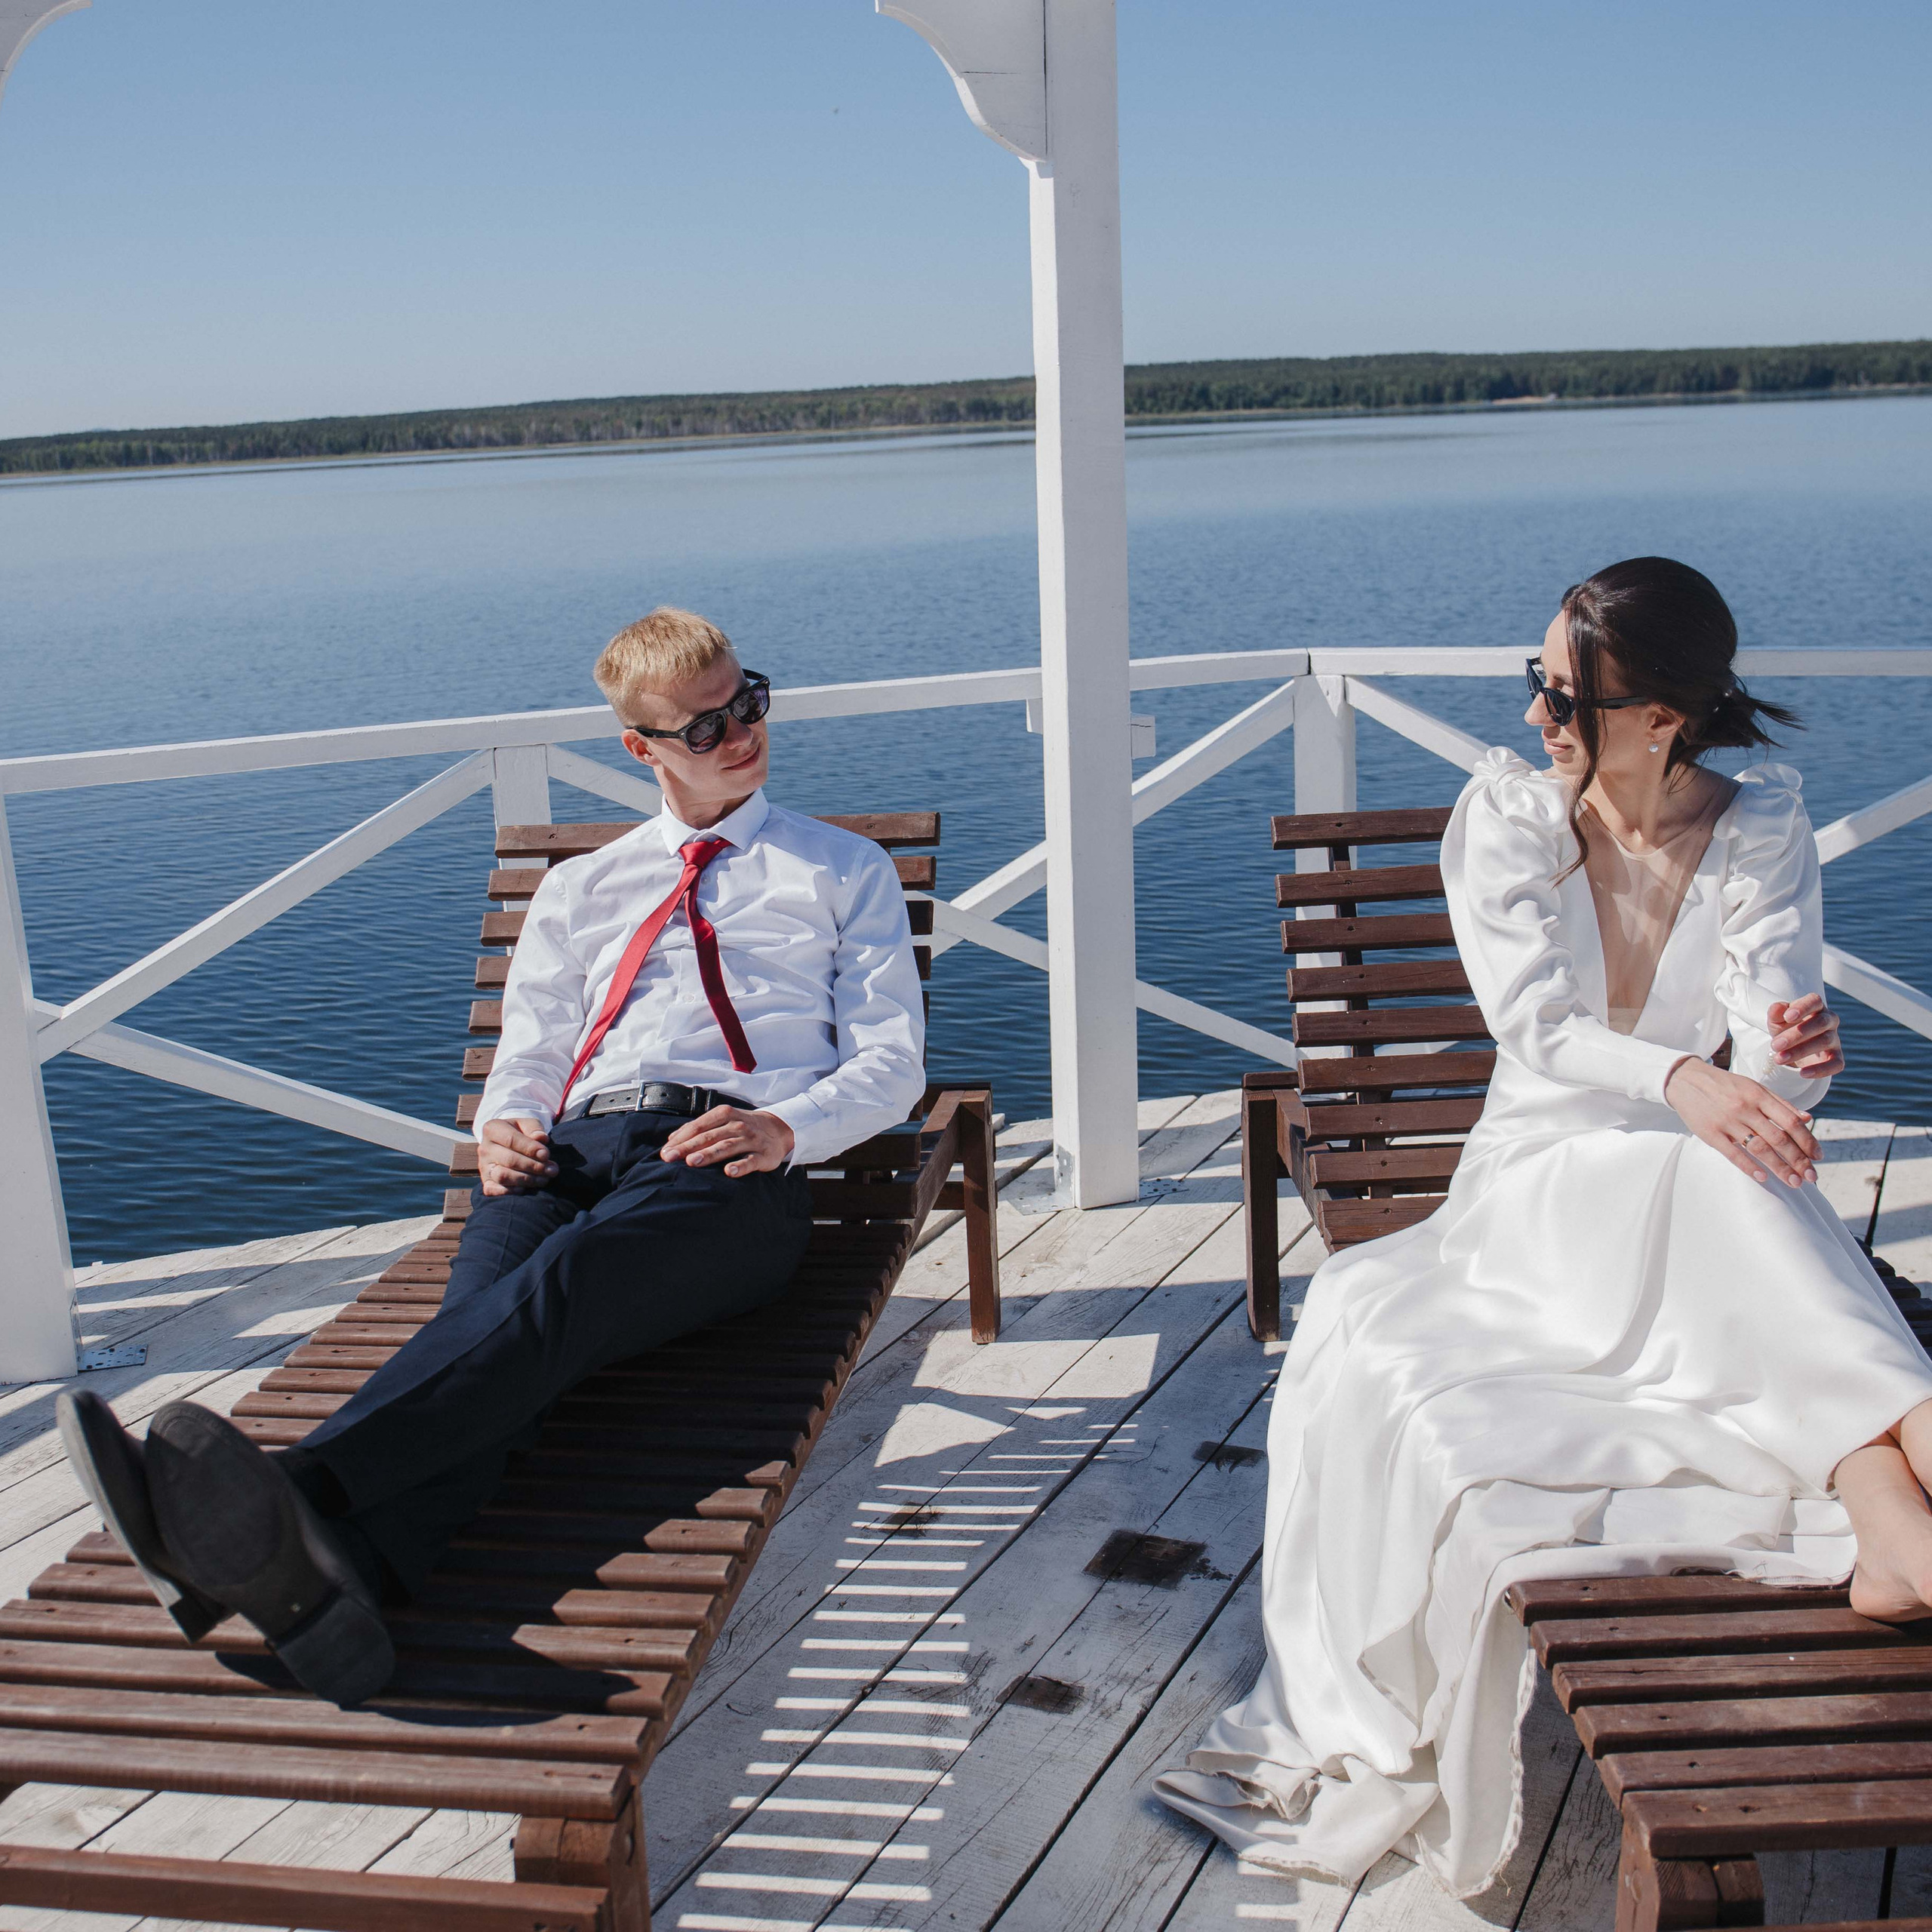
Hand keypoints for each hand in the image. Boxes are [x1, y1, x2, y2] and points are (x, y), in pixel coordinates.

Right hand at [478, 1116, 556, 1195]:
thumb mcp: (527, 1124)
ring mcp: (484, 1167)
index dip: (530, 1148)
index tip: (546, 1155)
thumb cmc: (521, 1133)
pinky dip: (512, 1191)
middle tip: (552, 1170)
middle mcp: (485, 1148)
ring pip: (503, 1176)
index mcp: (492, 1129)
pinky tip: (527, 1187)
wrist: (507, 1144)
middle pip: (509, 1160)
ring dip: (527, 1180)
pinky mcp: (486, 1182)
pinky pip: (495, 1190)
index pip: (511, 1140)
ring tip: (544, 1179)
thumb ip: (534, 1128)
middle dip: (534, 1166)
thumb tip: (541, 1138)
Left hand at [660, 1105, 795, 1176]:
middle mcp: (738, 1125)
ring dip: (709, 1154)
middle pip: (709, 1136)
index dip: (681, 1139)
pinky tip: (729, 1172)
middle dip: (688, 1147)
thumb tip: (671, 1140)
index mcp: (725, 1114)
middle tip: (670, 1157)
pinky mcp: (764, 1155)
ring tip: (692, 1162)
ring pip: (727, 1146)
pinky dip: (740, 1166)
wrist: (779, 1129)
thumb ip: (699, 1128)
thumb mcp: (723, 1120)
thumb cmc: (743, 1126)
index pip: (699, 1126)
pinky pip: (751, 1161)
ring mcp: (751, 1140)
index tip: (666, 1152)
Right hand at [1665, 1057, 1817, 1187]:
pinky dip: (1749, 1167)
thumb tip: (1807, 1119)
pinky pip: (1733, 1153)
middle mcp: (1745, 1108)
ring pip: (1760, 1148)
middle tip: (1811, 1177)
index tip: (1818, 1157)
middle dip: (1799, 1160)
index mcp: (1759, 1095)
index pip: (1791, 1122)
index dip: (1808, 1141)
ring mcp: (1727, 1121)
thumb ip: (1780, 1103)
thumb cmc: (1724, 1085)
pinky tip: (1763, 1177)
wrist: (1685, 1079)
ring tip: (1794, 1182)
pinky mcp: (1710, 1133)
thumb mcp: (1753, 1087)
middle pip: (1779, 1139)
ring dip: (1780, 1168)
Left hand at [1768, 992, 1843, 1077]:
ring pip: (1824, 1042)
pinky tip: (1803, 1073)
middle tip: (1775, 1045)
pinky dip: (1821, 1069)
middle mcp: (1829, 1021)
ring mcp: (1835, 1039)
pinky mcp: (1837, 1057)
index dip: (1803, 1007)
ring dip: (1800, 1051)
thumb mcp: (1776, 1020)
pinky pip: (1836, 1064)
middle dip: (1796, 1035)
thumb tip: (1778, 1008)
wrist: (1791, 1047)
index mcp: (1815, 1007)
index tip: (1788, 1017)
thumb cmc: (1785, 1028)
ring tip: (1779, 1059)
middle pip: (1820, 1023)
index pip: (1814, 1001)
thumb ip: (1776, 1013)